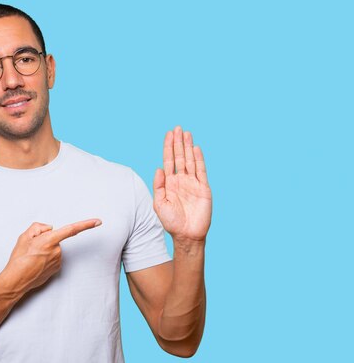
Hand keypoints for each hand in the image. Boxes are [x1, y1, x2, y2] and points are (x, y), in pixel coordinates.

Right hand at [4, 219, 101, 292]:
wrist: (17, 279)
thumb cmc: (19, 259)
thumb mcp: (24, 236)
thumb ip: (39, 227)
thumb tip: (50, 228)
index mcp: (49, 240)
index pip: (71, 229)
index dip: (86, 225)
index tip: (98, 222)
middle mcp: (57, 251)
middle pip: (55, 239)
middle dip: (46, 240)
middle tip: (32, 248)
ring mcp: (58, 261)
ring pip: (54, 249)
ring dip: (45, 250)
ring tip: (33, 257)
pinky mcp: (57, 269)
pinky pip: (53, 258)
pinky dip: (46, 259)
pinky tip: (37, 264)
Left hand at [153, 125, 211, 243]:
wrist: (186, 234)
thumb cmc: (171, 222)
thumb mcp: (159, 204)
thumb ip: (158, 186)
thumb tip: (158, 168)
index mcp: (170, 183)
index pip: (168, 161)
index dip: (168, 147)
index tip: (168, 134)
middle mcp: (181, 180)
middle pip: (179, 157)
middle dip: (178, 142)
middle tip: (178, 128)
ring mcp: (193, 183)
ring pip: (190, 161)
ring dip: (188, 147)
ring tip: (187, 133)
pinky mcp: (203, 188)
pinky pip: (201, 171)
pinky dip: (198, 159)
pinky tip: (195, 149)